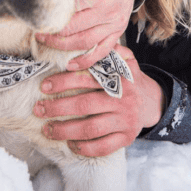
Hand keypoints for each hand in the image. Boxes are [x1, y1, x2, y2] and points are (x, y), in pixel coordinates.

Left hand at [33, 45, 164, 157]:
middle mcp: (124, 100)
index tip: (44, 86)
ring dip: (65, 131)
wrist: (152, 101)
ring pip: (91, 129)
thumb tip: (85, 43)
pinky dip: (84, 148)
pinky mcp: (127, 138)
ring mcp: (126, 120)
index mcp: (120, 78)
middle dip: (57, 108)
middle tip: (38, 109)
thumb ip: (108, 50)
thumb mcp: (124, 60)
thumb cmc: (127, 79)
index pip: (87, 79)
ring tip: (47, 130)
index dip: (64, 82)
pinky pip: (103, 147)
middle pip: (85, 105)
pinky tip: (70, 144)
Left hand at [36, 0, 144, 70]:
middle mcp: (110, 13)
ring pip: (88, 42)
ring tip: (50, 46)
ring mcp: (117, 23)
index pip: (72, 15)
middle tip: (39, 36)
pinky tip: (74, 64)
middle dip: (55, 37)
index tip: (38, 23)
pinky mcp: (120, 29)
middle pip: (77, 31)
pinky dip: (88, 58)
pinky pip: (103, 49)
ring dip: (67, 48)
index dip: (54, 22)